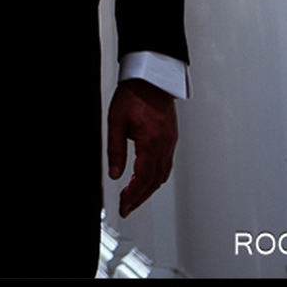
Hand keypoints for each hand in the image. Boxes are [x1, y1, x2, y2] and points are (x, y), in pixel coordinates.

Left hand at [107, 78, 177, 217]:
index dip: (134, 195)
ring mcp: (170, 142)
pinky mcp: (171, 139)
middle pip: (155, 181)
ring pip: (162, 175)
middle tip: (127, 208)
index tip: (124, 205)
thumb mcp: (116, 121)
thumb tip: (115, 173)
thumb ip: (116, 149)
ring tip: (134, 198)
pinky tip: (146, 180)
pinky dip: (155, 177)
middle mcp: (165, 145)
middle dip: (140, 198)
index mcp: (152, 141)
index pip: (144, 178)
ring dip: (149, 190)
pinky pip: (166, 165)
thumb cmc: (134, 93)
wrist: (152, 78)